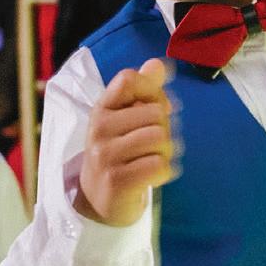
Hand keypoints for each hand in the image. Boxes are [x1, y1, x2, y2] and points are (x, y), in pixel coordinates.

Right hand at [77, 57, 176, 227]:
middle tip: (154, 146)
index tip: (157, 108)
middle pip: (155, 113)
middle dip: (166, 129)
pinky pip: (159, 165)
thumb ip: (143, 91)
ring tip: (154, 160)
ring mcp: (106, 156)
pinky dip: (165, 172)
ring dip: (167, 152)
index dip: (153, 90)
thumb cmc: (118, 155)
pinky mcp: (118, 181)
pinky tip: (154, 176)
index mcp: (101, 109)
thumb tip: (158, 64)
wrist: (98, 201)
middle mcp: (99, 129)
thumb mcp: (125, 120)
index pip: (129, 80)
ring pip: (160, 139)